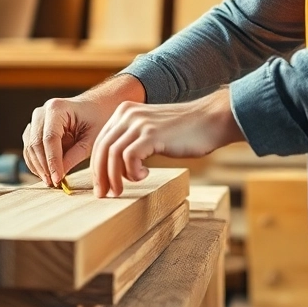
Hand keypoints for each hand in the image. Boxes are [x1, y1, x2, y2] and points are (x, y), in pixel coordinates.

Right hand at [21, 74, 145, 186]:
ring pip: (30, 148)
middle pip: (36, 144)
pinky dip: (36, 163)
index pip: (50, 139)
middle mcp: (42, 112)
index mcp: (57, 108)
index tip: (58, 179)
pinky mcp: (34, 129)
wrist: (95, 107)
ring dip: (38, 167)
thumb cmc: (97, 118)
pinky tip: (47, 173)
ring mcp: (35, 120)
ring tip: (51, 181)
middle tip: (54, 183)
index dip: (52, 161)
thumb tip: (59, 175)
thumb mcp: (93, 137)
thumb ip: (76, 155)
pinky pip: (29, 149)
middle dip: (44, 167)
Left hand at [91, 88, 244, 196]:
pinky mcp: (151, 134)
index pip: (100, 141)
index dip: (97, 165)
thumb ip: (134, 140)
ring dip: (114, 177)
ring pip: (112, 154)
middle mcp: (128, 114)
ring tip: (121, 190)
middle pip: (102, 148)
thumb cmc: (185, 131)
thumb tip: (116, 166)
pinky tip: (144, 175)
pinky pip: (129, 157)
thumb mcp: (152, 130)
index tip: (101, 185)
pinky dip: (132, 172)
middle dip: (100, 175)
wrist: (211, 120)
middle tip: (104, 194)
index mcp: (125, 112)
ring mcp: (140, 123)